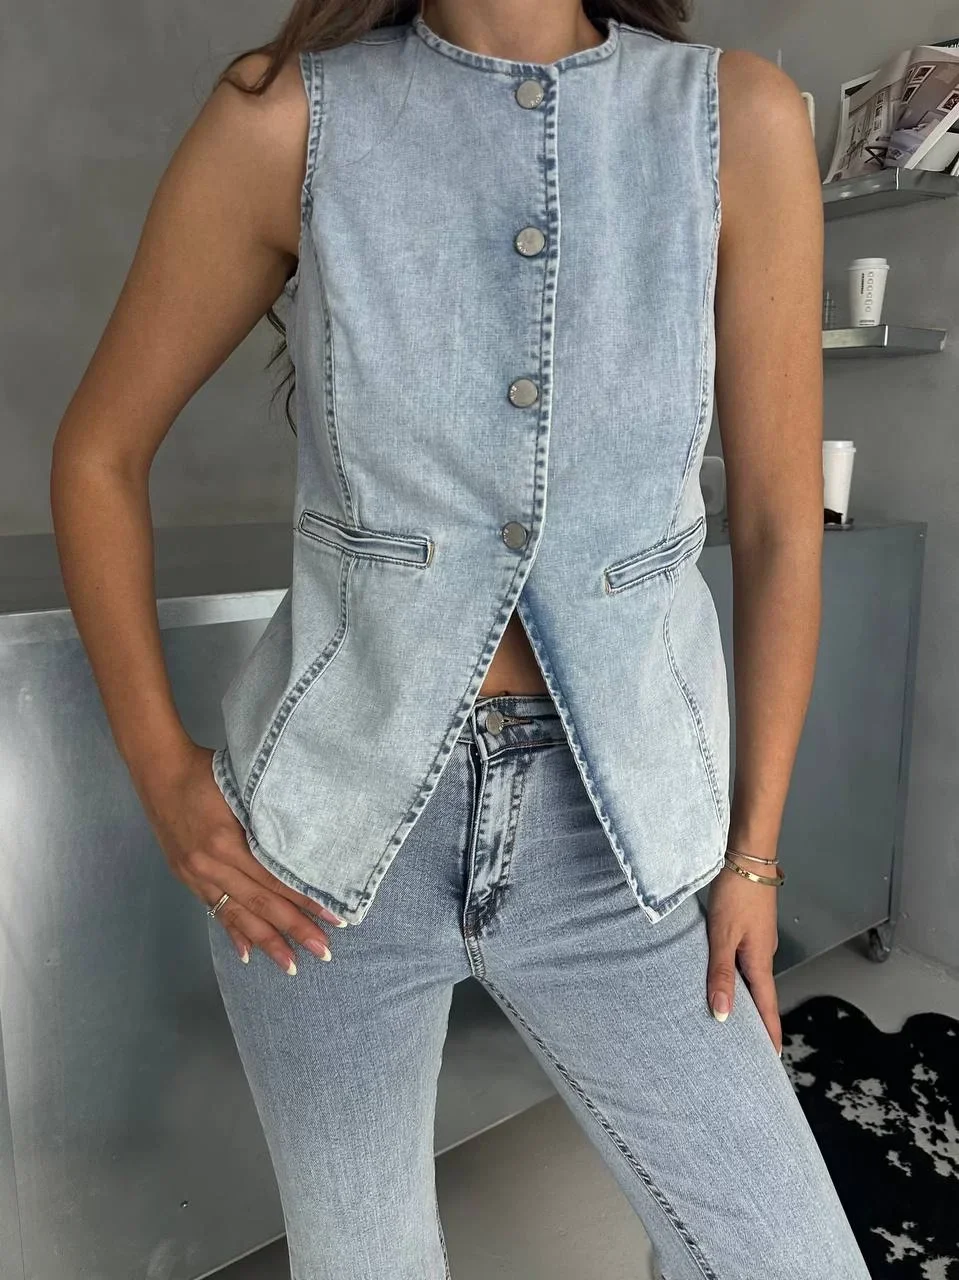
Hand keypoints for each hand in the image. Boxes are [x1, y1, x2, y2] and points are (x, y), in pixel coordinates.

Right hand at [140, 742, 345, 971]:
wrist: (160, 772)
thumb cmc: (207, 773)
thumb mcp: (240, 791)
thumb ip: (265, 823)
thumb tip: (300, 853)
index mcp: (226, 842)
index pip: (274, 880)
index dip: (303, 900)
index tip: (332, 916)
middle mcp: (211, 866)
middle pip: (259, 904)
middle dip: (293, 930)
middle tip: (324, 951)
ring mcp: (196, 875)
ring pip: (238, 915)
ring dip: (266, 941)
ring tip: (291, 964)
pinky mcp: (188, 878)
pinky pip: (214, 910)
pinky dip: (233, 933)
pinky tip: (248, 953)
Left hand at [704, 861, 780, 1053]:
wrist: (747, 855)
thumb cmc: (735, 892)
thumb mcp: (722, 936)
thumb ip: (720, 974)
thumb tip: (722, 1014)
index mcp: (759, 960)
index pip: (766, 1005)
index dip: (769, 1032)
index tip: (772, 1057)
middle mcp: (763, 952)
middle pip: (762, 993)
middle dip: (758, 1019)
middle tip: (752, 1045)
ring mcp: (758, 937)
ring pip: (753, 974)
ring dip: (747, 996)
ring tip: (735, 1015)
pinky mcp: (750, 924)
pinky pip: (746, 957)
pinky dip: (739, 973)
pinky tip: (725, 973)